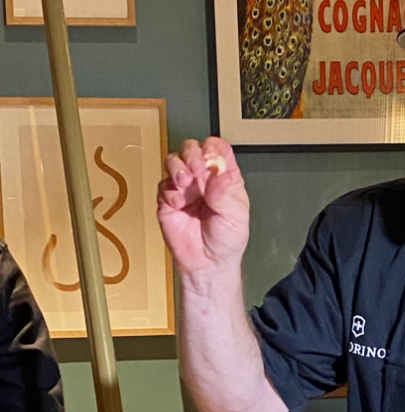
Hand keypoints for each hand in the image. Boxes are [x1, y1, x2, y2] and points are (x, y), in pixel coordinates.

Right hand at [157, 137, 249, 273]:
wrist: (208, 264)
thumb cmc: (226, 241)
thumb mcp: (235, 216)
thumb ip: (225, 193)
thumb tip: (219, 172)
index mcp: (225, 178)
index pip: (218, 149)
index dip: (213, 147)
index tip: (210, 155)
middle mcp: (203, 179)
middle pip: (192, 149)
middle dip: (192, 154)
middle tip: (196, 170)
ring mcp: (184, 188)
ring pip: (174, 161)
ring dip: (177, 167)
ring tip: (184, 183)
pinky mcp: (168, 200)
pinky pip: (163, 185)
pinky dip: (169, 191)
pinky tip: (178, 203)